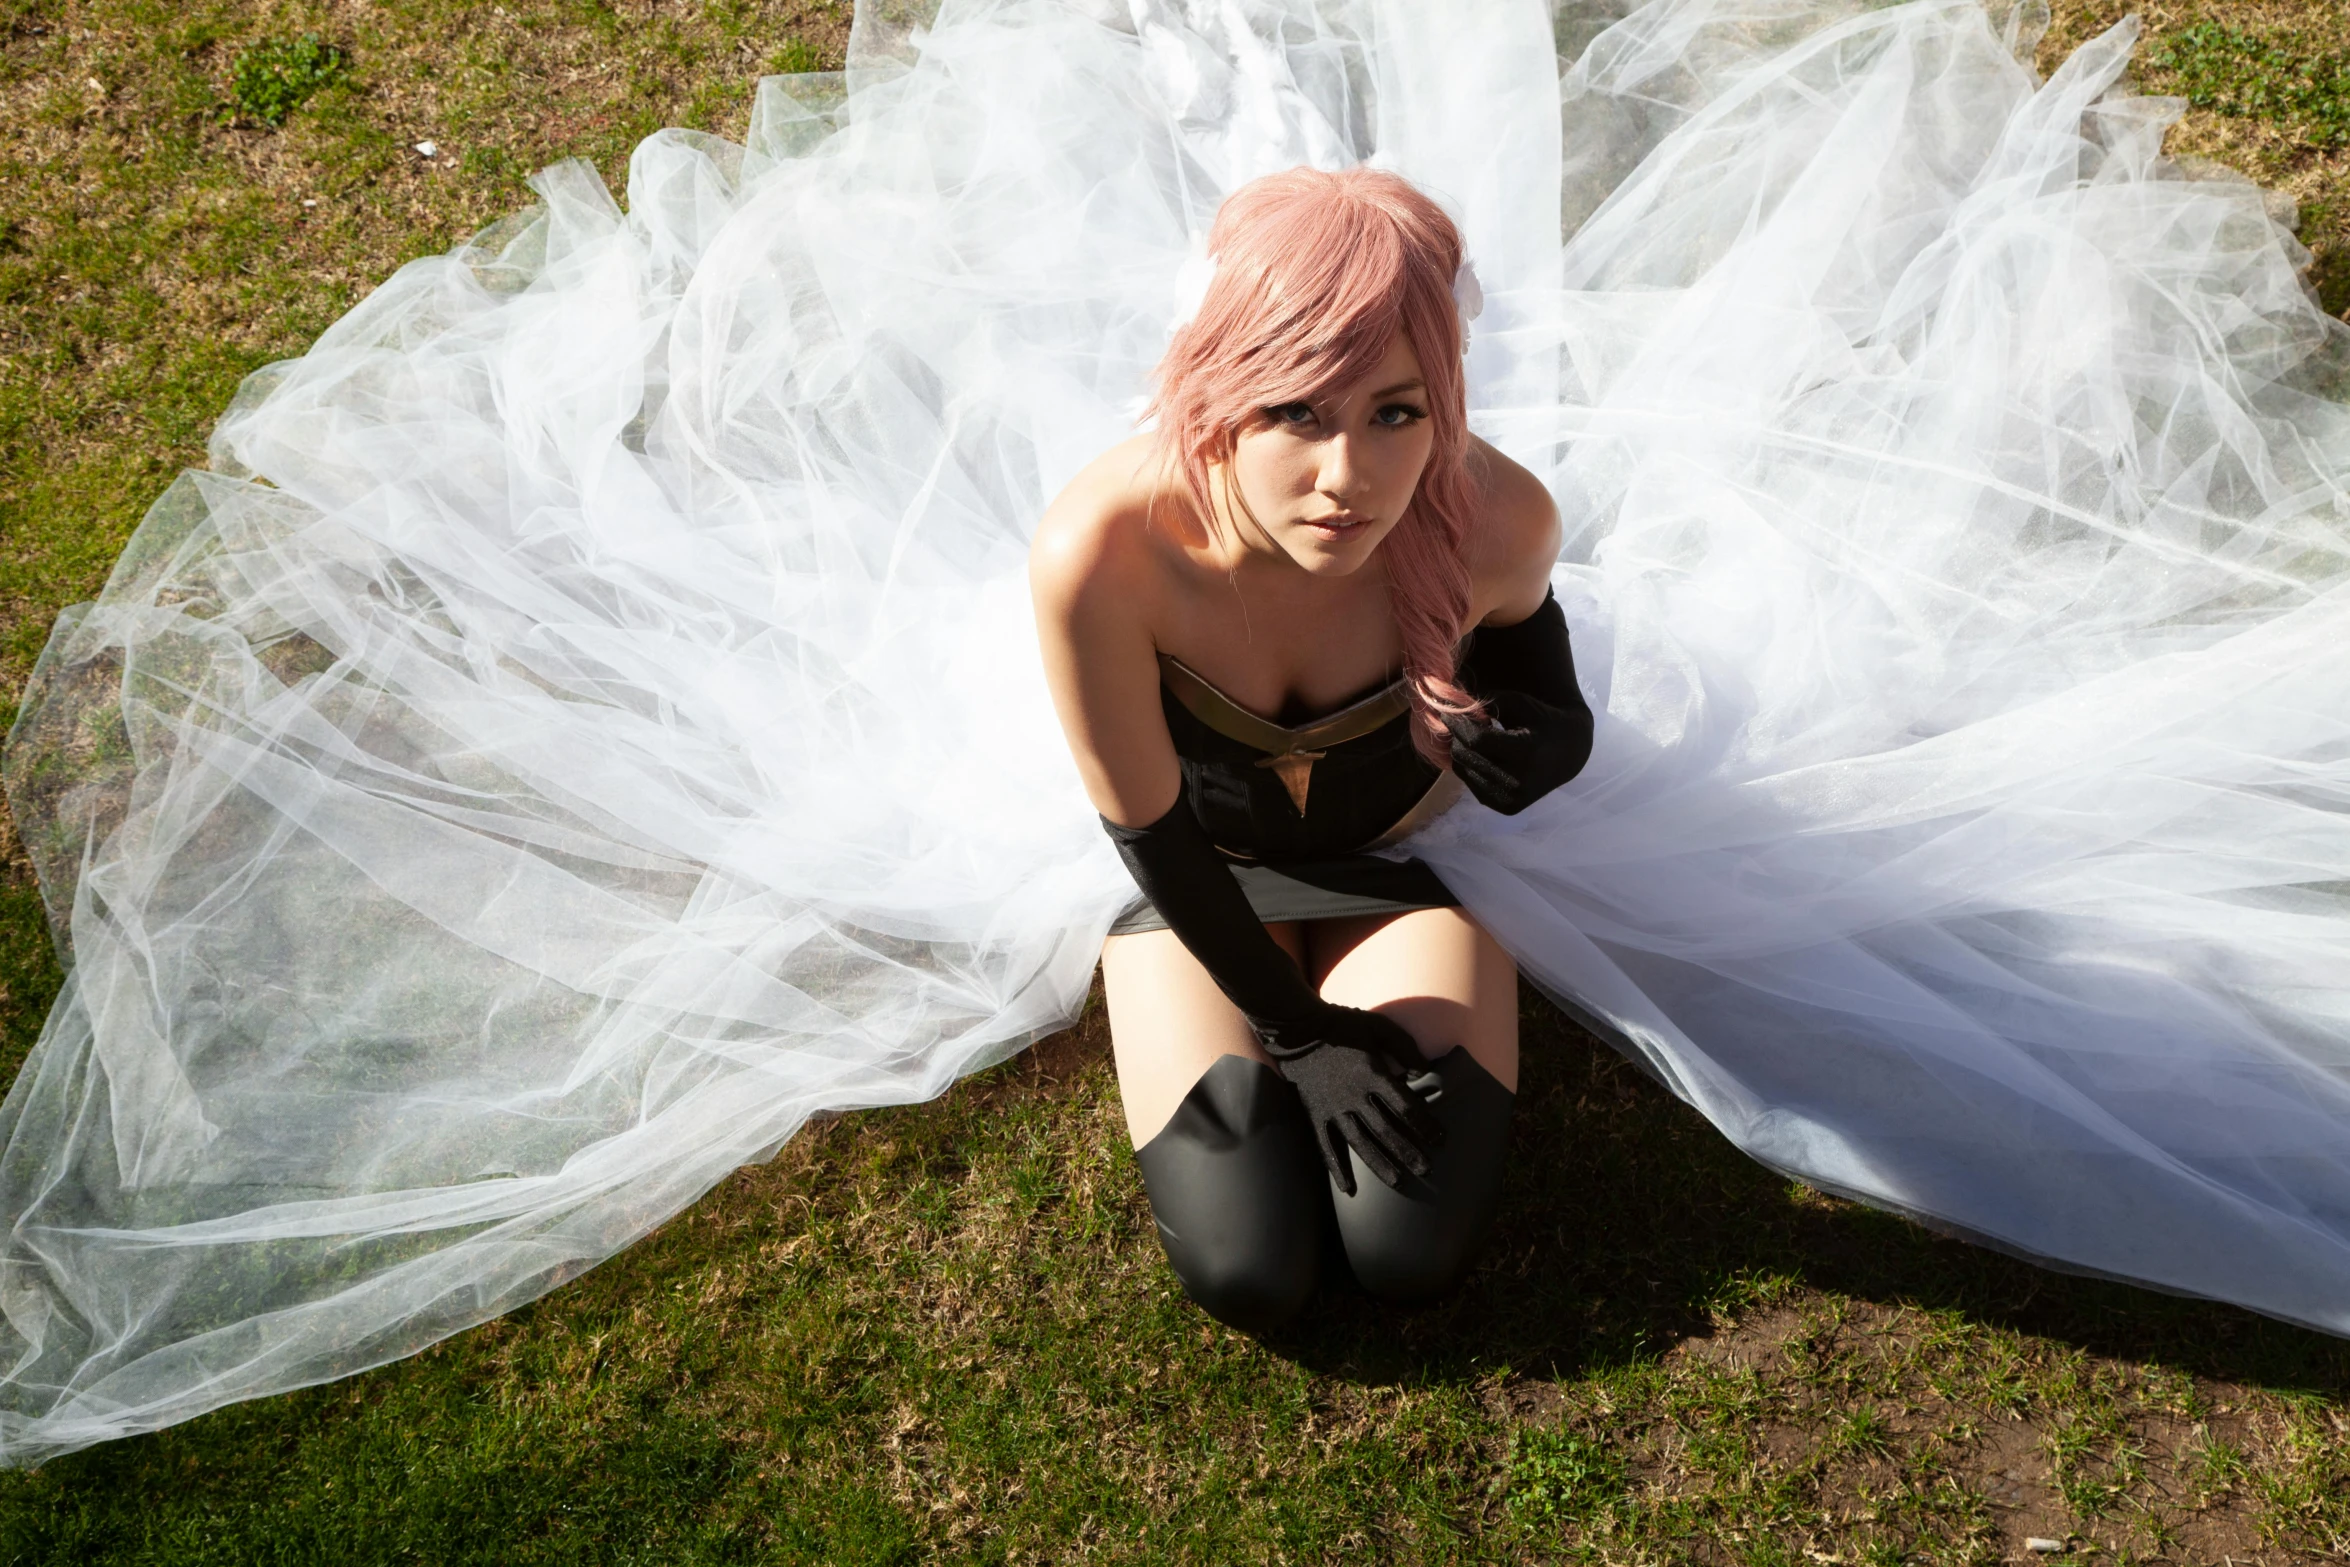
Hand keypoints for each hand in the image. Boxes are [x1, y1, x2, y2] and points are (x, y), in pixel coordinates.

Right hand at [1252, 1004, 1443, 1193]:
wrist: (1297, 1029)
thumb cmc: (1342, 1025)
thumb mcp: (1378, 1025)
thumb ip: (1405, 1046)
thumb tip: (1427, 1071)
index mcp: (1373, 1074)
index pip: (1406, 1107)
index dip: (1425, 1125)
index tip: (1440, 1139)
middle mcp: (1354, 1096)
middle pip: (1387, 1131)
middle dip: (1408, 1152)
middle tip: (1426, 1170)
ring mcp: (1333, 1108)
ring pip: (1360, 1143)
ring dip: (1380, 1164)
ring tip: (1398, 1181)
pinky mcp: (1316, 1115)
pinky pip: (1327, 1147)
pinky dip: (1337, 1169)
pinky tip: (1349, 1189)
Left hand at [1444, 689, 1591, 815]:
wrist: (1569, 754)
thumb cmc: (1543, 722)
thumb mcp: (1521, 703)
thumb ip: (1489, 702)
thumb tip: (1456, 709)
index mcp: (1526, 753)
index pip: (1476, 740)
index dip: (1458, 724)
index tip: (1448, 711)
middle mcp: (1518, 781)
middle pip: (1466, 756)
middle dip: (1457, 736)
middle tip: (1461, 723)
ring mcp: (1511, 799)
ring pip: (1463, 771)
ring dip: (1461, 751)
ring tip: (1474, 738)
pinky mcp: (1505, 808)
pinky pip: (1471, 784)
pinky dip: (1469, 767)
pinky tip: (1481, 755)